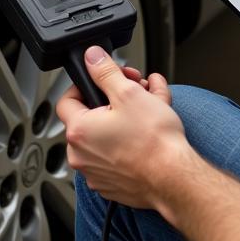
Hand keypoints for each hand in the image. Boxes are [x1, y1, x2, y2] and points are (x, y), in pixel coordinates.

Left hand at [56, 46, 190, 207]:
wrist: (173, 178)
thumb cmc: (153, 141)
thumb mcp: (129, 93)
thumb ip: (105, 72)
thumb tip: (92, 57)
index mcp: (79, 131)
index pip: (67, 99)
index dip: (86, 84)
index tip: (104, 81)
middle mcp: (80, 155)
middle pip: (90, 116)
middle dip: (115, 98)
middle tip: (136, 90)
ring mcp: (95, 172)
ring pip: (105, 135)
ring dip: (124, 117)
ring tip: (150, 108)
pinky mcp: (111, 183)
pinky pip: (114, 155)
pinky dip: (127, 141)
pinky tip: (148, 132)